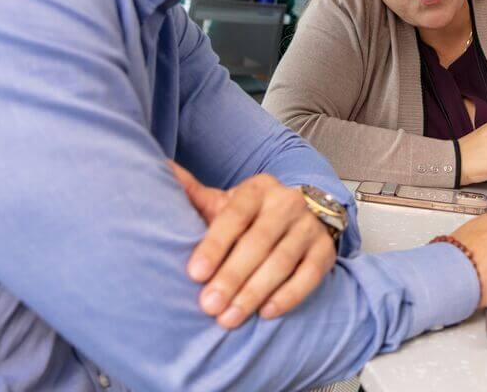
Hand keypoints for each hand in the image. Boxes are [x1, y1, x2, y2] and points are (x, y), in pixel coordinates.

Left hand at [169, 162, 337, 327]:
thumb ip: (196, 195)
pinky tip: (266, 313)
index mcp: (258, 189)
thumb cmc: (253, 216)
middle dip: (232, 276)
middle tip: (209, 305)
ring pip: (282, 260)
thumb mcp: (227, 202)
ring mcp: (309, 226)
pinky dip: (289, 295)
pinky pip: (309, 275)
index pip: (234, 216)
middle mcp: (287, 203)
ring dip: (255, 292)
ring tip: (230, 317)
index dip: (214, 245)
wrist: (304, 215)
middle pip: (258, 241)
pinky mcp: (325, 250)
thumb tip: (162, 169)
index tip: (194, 274)